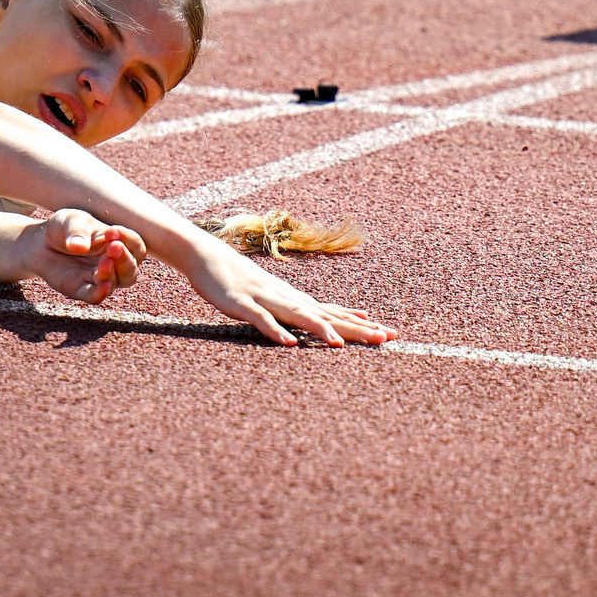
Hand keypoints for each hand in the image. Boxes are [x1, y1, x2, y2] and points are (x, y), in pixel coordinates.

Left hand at [25, 208, 143, 304]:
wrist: (41, 242)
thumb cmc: (64, 228)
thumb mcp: (71, 221)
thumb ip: (77, 231)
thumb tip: (79, 246)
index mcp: (118, 243)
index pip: (135, 245)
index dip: (128, 239)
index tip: (113, 231)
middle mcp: (115, 264)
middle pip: (131, 267)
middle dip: (124, 257)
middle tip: (114, 246)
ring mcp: (100, 278)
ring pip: (117, 282)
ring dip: (113, 273)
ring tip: (105, 262)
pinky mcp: (82, 289)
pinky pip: (96, 296)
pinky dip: (101, 293)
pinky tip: (103, 286)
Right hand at [180, 242, 395, 346]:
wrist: (207, 254)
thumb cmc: (240, 278)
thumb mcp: (272, 294)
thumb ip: (297, 307)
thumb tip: (321, 317)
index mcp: (294, 298)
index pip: (334, 312)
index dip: (361, 324)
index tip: (389, 333)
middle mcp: (286, 297)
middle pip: (325, 314)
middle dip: (354, 327)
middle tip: (384, 338)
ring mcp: (265, 298)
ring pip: (297, 314)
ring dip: (319, 328)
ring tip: (339, 343)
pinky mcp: (241, 303)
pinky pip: (260, 318)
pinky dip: (275, 330)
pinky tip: (288, 342)